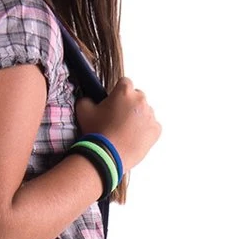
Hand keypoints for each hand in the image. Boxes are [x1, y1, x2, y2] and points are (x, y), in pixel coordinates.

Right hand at [75, 77, 159, 203]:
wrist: (107, 155)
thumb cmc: (96, 132)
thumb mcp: (83, 111)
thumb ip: (87, 99)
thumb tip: (89, 99)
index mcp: (125, 91)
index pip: (124, 82)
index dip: (118, 92)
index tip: (113, 102)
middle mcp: (140, 100)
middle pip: (137, 96)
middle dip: (129, 104)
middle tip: (118, 119)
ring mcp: (150, 115)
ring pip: (145, 112)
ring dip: (137, 118)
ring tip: (124, 131)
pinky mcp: (156, 130)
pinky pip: (152, 126)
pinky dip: (145, 131)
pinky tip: (133, 138)